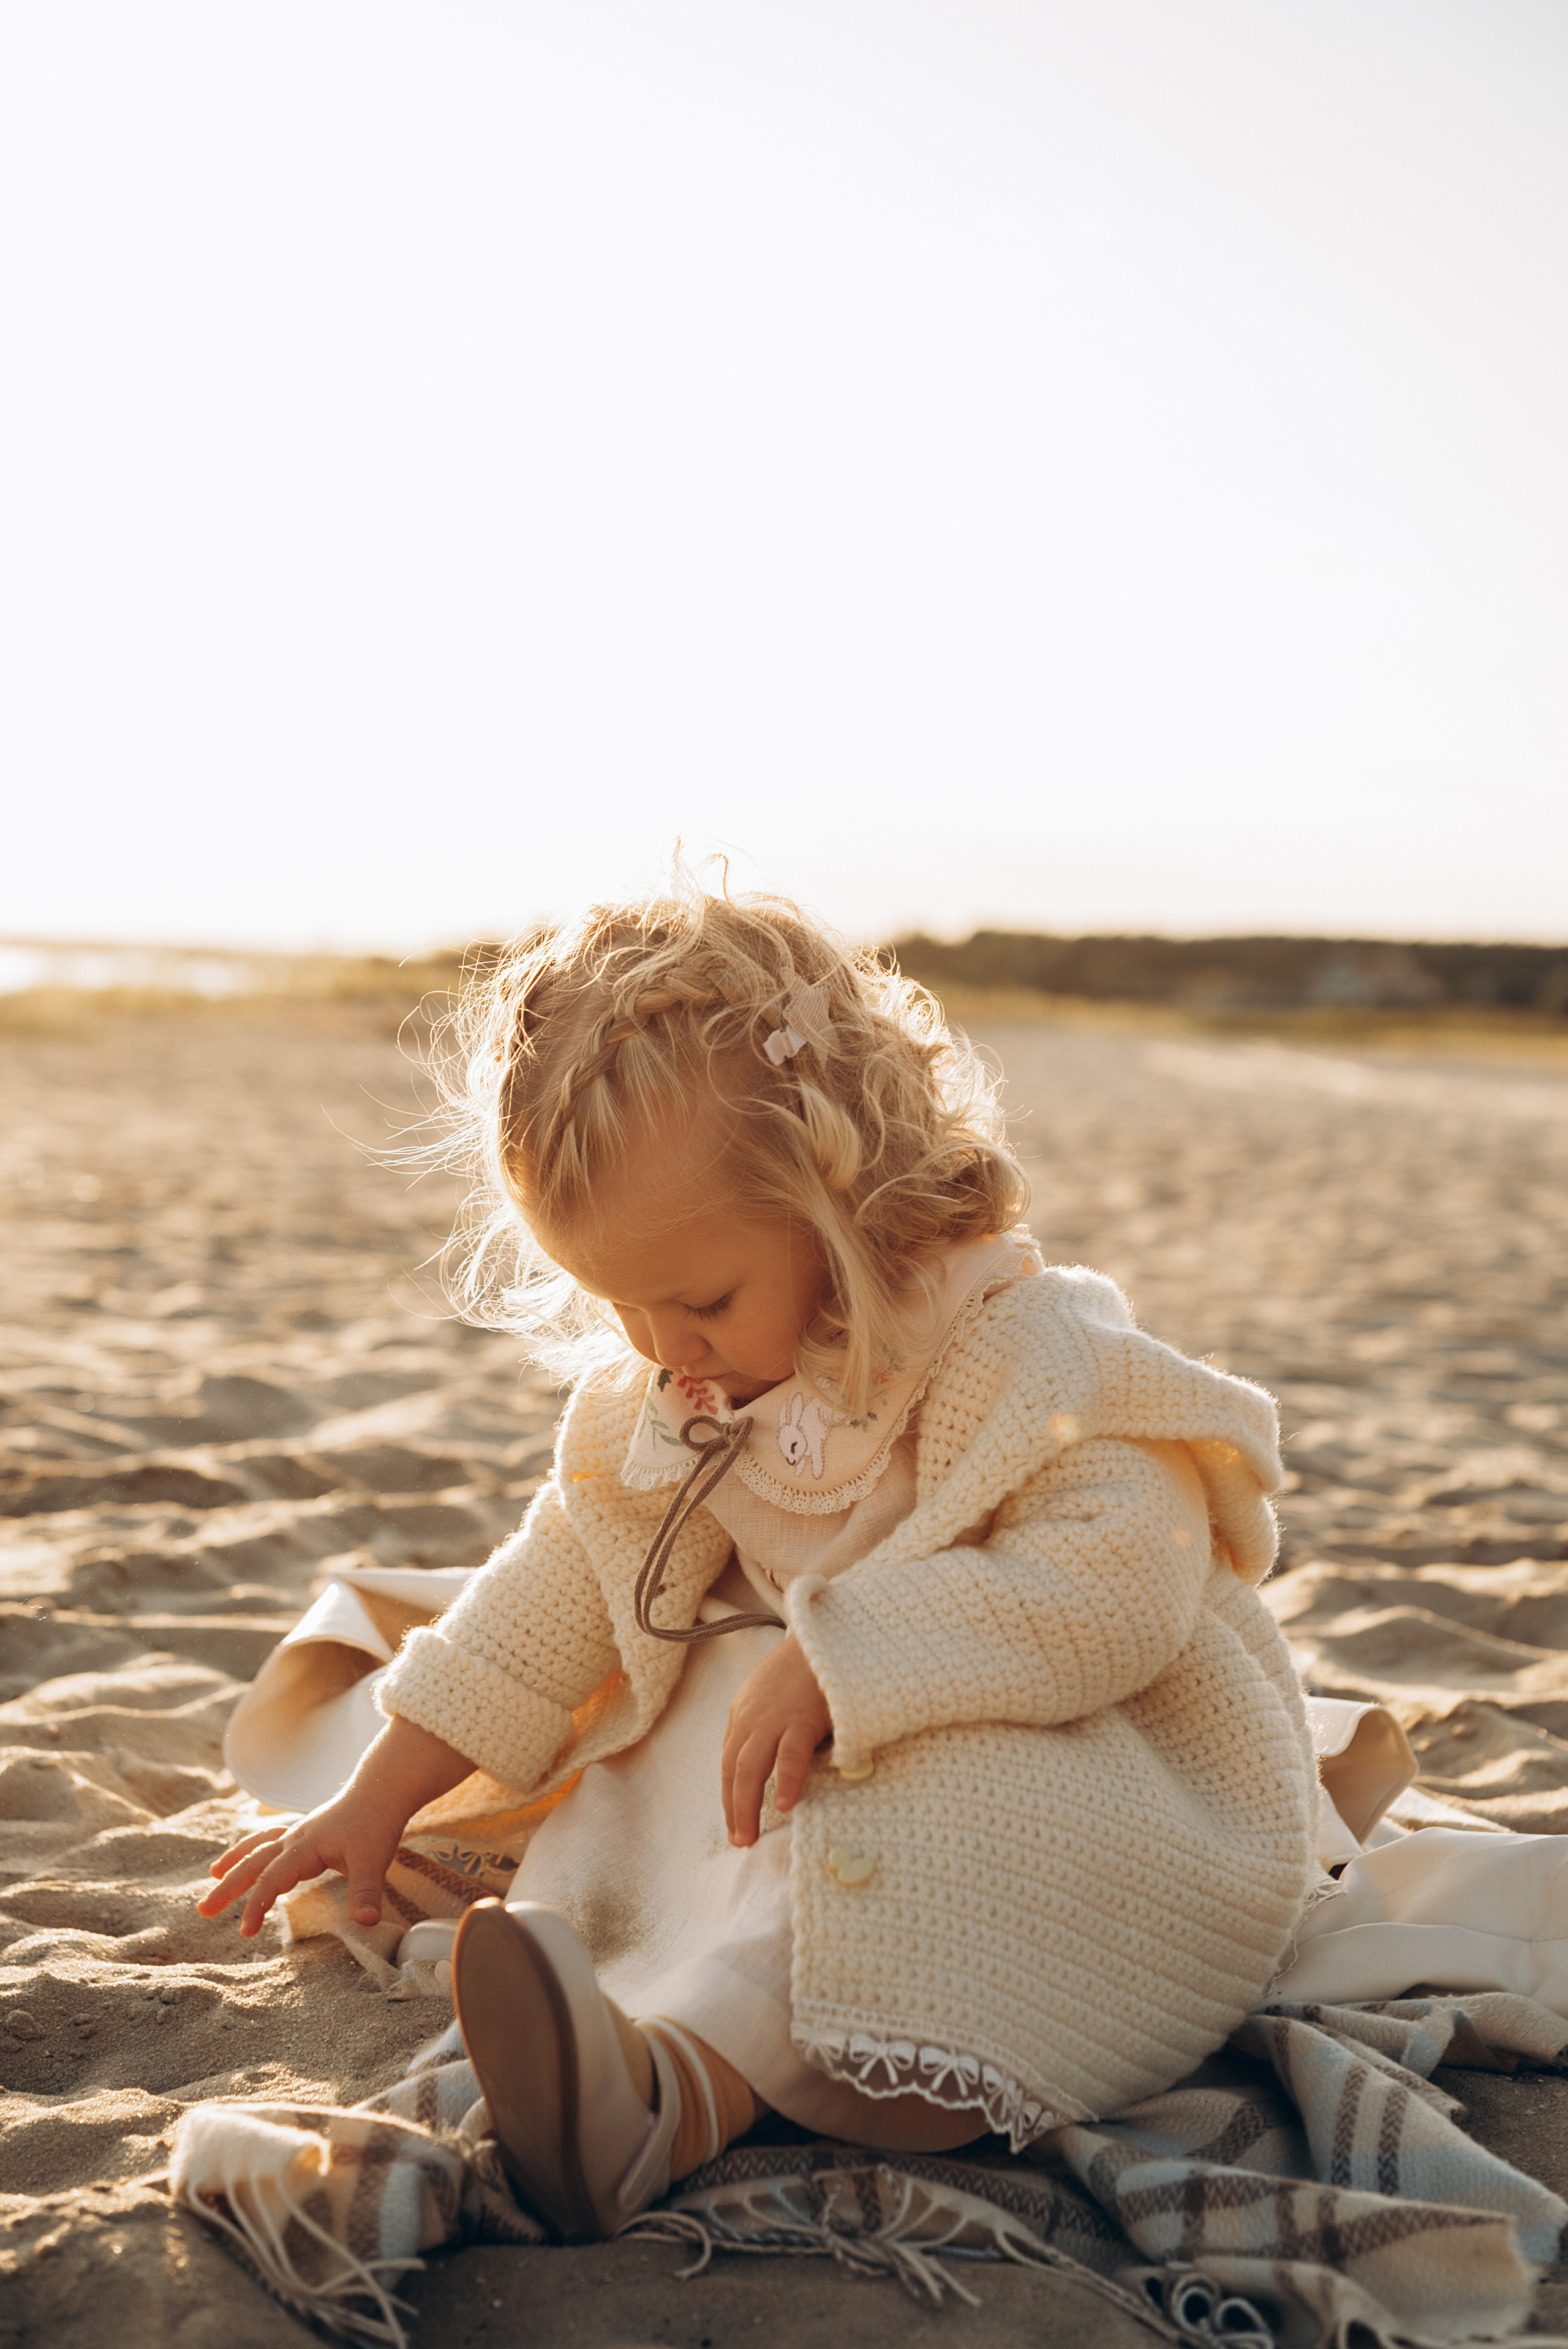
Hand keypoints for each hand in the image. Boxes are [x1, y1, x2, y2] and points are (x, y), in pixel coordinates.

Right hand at [198, 1786, 408, 1937]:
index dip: (256, 1905)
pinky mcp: (305, 1831)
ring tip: (213, 1876)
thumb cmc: (376, 1824)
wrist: (382, 1790)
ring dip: (235, 1863)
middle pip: (254, 1863)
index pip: (272, 1880)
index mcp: (304, 1847)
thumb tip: (366, 1922)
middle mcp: (294, 1839)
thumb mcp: (373, 1861)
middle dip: (227, 1888)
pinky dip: (252, 1847)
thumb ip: (365, 1892)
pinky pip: (269, 1839)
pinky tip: (247, 1855)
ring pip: (258, 1848)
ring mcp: (298, 1833)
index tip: (245, 1932)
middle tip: (203, 1910)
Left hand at [721, 1633, 830, 1847]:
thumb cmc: (808, 1669)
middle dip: (733, 1808)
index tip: (734, 1820)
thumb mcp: (776, 1696)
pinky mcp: (801, 1718)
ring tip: (749, 1837)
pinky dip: (786, 1782)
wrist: (826, 1636)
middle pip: (732, 1770)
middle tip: (740, 1840)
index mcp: (743, 1712)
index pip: (729, 1761)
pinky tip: (785, 1806)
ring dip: (746, 1806)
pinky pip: (789, 1757)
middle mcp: (750, 1717)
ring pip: (750, 1769)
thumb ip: (771, 1726)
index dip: (730, 1794)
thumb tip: (777, 1765)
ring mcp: (774, 1718)